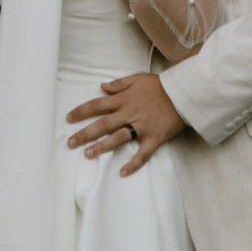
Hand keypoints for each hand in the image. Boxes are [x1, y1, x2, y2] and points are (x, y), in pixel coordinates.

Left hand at [66, 73, 185, 175]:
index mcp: (124, 99)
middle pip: (103, 124)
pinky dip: (133, 163)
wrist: (183, 93)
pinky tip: (122, 172)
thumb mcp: (138, 78)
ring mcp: (142, 126)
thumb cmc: (160, 86)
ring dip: (102, 147)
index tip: (68, 119)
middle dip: (85, 133)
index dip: (82, 111)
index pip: (98, 105)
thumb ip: (119, 84)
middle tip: (70, 143)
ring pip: (118, 138)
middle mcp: (130, 113)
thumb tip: (102, 87)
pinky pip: (143, 153)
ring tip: (87, 154)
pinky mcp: (154, 137)